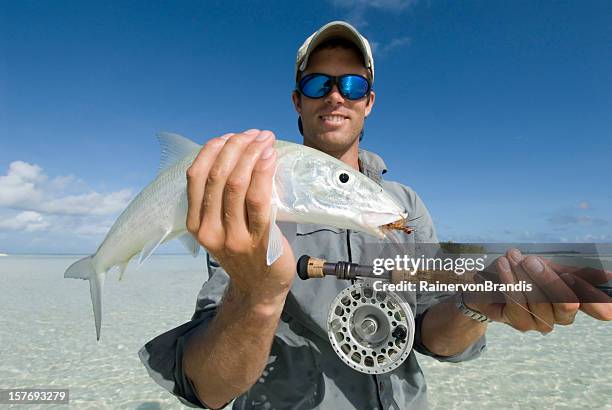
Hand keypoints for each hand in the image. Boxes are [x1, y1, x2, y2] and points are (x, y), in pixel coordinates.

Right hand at [185, 129, 295, 311]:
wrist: (260, 288)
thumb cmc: (244, 251)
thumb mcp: (221, 227)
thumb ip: (220, 199)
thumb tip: (234, 155)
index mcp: (196, 225)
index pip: (195, 176)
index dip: (212, 150)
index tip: (230, 136)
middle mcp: (210, 231)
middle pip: (217, 176)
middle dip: (236, 147)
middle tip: (254, 134)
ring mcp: (234, 237)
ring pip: (237, 184)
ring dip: (251, 154)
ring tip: (264, 139)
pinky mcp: (259, 241)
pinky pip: (259, 199)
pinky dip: (263, 172)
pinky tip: (269, 157)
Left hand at [470, 248, 611, 332]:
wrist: (488, 283)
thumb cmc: (523, 273)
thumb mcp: (549, 267)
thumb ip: (575, 272)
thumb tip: (608, 277)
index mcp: (576, 300)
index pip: (595, 306)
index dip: (592, 298)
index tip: (570, 276)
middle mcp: (563, 316)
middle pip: (566, 303)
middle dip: (548, 279)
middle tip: (530, 261)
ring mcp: (542, 323)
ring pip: (539, 302)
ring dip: (523, 276)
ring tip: (511, 258)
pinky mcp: (521, 323)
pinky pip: (517, 303)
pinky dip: (510, 282)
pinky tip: (503, 266)